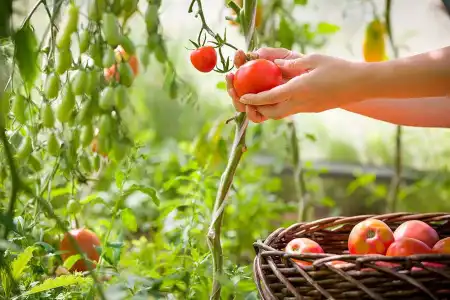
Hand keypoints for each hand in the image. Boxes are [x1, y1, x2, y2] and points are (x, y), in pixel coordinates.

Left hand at [227, 49, 368, 121]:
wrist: (361, 85)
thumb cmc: (339, 68)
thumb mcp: (314, 60)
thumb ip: (293, 62)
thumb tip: (276, 64)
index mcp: (299, 89)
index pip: (270, 97)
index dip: (254, 98)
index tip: (243, 97)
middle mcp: (301, 103)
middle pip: (272, 113)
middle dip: (257, 110)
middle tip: (248, 99)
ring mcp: (307, 109)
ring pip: (280, 115)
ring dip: (267, 110)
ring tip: (259, 99)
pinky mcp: (311, 110)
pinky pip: (290, 111)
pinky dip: (279, 107)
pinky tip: (277, 96)